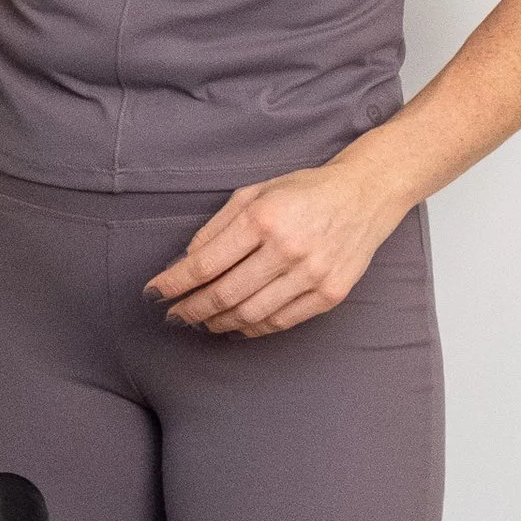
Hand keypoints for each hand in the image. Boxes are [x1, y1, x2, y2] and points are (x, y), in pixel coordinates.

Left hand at [146, 161, 405, 336]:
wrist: (365, 195)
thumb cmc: (303, 191)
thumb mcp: (254, 192)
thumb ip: (217, 227)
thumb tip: (187, 263)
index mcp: (263, 218)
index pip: (205, 263)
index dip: (174, 282)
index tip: (155, 292)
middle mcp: (287, 249)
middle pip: (224, 294)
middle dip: (191, 309)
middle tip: (174, 314)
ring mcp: (312, 275)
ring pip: (251, 314)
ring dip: (218, 322)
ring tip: (202, 321)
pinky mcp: (330, 294)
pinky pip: (281, 322)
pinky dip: (252, 328)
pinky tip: (235, 325)